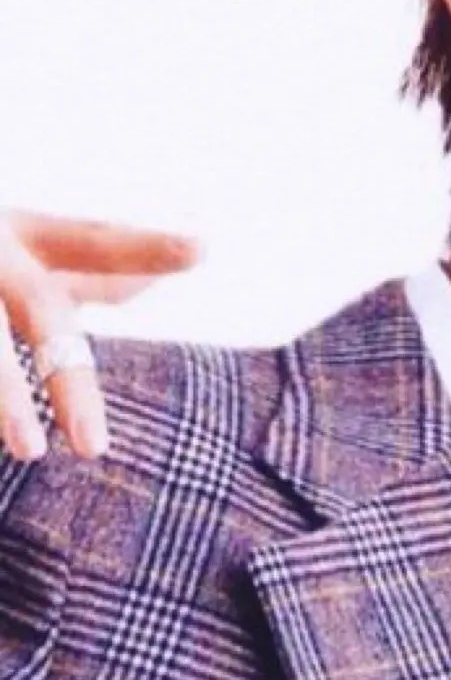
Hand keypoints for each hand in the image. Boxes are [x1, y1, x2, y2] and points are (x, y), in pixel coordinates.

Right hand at [0, 209, 200, 461]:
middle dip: (67, 376)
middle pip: (39, 309)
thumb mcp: (20, 245)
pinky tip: (6, 424)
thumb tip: (146, 286)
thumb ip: (81, 270)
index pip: (93, 239)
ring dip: (3, 395)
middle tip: (94, 447)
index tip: (202, 247)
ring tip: (31, 448)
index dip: (143, 245)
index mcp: (21, 231)